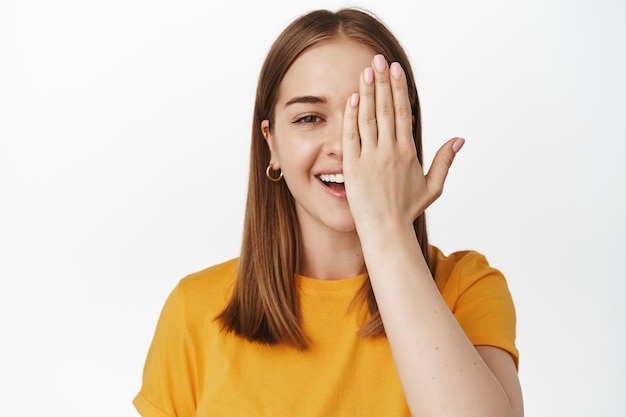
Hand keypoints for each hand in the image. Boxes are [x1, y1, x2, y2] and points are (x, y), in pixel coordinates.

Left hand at [342, 54, 463, 235]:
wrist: (386, 230)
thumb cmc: (407, 210)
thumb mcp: (433, 186)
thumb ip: (445, 161)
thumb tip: (460, 139)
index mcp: (408, 152)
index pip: (402, 112)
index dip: (398, 89)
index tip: (395, 70)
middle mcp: (390, 151)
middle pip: (385, 109)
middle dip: (382, 82)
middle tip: (379, 60)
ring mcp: (370, 158)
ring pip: (368, 118)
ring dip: (367, 93)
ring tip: (366, 72)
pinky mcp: (353, 167)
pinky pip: (352, 137)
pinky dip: (352, 117)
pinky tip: (352, 99)